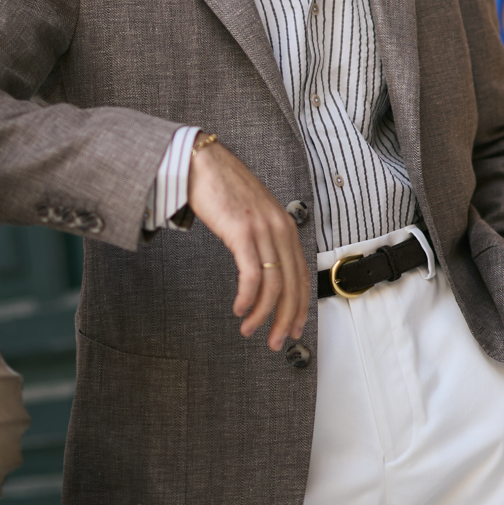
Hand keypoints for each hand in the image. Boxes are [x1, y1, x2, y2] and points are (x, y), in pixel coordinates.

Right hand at [187, 140, 310, 350]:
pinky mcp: (242, 231)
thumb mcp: (253, 214)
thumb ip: (263, 238)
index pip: (301, 275)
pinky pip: (252, 275)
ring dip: (262, 314)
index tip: (294, 328)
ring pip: (273, 285)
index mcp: (286, 226)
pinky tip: (239, 309)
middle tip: (276, 342)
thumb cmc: (223, 187)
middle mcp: (280, 228)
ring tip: (249, 330)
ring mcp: (262, 229)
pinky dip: (248, 298)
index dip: (300, 307)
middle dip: (285, 319)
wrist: (202, 162)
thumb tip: (264, 271)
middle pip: (292, 285)